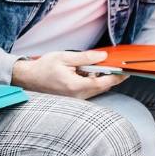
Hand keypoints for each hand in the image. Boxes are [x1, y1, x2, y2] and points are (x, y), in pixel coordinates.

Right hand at [11, 50, 125, 98]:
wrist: (28, 79)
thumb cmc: (43, 68)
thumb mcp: (64, 57)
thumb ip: (85, 58)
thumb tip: (102, 56)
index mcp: (76, 86)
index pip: (103, 82)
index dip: (117, 76)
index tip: (126, 72)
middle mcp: (77, 96)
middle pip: (102, 87)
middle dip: (109, 76)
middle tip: (113, 65)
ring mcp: (75, 99)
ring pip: (95, 89)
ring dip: (99, 78)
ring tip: (92, 66)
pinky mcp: (73, 99)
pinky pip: (88, 91)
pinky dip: (91, 82)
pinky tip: (84, 73)